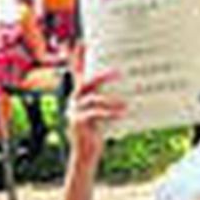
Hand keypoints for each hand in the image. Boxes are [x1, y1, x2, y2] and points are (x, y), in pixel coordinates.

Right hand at [65, 46, 124, 161]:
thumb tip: (124, 88)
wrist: (85, 156)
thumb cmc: (95, 134)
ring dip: (111, 100)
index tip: (83, 43)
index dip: (78, 58)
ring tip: (125, 103)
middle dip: (101, 76)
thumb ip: (106, 100)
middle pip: (85, 83)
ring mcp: (74, 112)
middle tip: (118, 72)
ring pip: (93, 98)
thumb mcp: (101, 114)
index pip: (77, 74)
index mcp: (78, 97)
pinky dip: (110, 112)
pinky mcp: (78, 123)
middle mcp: (74, 102)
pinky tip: (122, 113)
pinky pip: (96, 113)